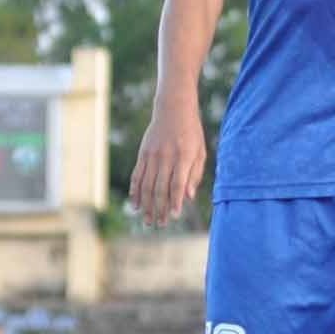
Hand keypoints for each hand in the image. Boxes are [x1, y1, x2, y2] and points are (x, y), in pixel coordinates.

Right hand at [128, 100, 206, 226]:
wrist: (173, 109)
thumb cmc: (192, 132)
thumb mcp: (200, 151)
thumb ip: (194, 174)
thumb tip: (188, 197)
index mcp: (183, 156)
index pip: (177, 183)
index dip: (175, 201)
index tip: (174, 216)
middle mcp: (166, 157)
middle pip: (160, 188)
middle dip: (159, 208)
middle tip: (159, 224)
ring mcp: (152, 155)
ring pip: (147, 185)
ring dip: (146, 204)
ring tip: (147, 220)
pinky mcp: (143, 154)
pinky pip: (137, 176)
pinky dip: (135, 191)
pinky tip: (135, 204)